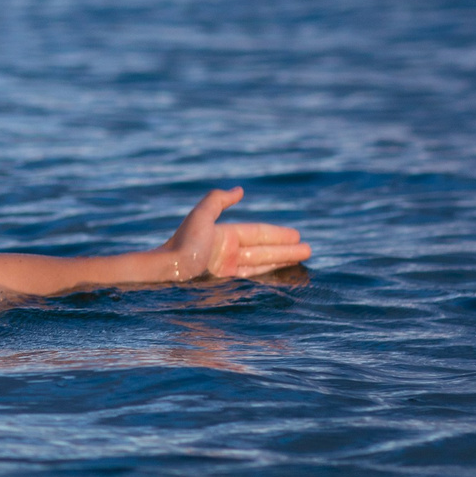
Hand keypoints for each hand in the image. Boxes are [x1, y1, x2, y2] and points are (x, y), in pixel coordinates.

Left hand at [161, 187, 311, 280]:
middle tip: (309, 250)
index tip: (297, 236)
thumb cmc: (184, 245)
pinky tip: (282, 276)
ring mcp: (226, 270)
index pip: (257, 233)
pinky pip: (253, 279)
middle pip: (263, 250)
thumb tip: (240, 190)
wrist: (167, 274)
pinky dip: (268, 277)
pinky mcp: (225, 285)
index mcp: (222, 235)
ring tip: (302, 261)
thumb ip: (218, 200)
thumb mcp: (201, 216)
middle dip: (286, 250)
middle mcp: (226, 252)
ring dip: (282, 262)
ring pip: (261, 265)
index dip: (278, 234)